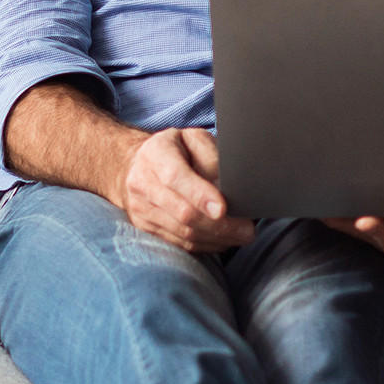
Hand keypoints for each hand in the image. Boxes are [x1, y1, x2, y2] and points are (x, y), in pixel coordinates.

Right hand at [117, 127, 253, 252]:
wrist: (136, 165)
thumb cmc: (174, 150)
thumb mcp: (194, 139)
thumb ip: (210, 157)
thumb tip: (227, 186)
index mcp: (156, 154)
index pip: (176, 177)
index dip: (200, 195)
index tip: (223, 209)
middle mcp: (143, 182)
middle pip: (182, 212)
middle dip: (219, 225)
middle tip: (247, 229)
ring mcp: (141, 208)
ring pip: (183, 232)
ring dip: (216, 238)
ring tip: (241, 236)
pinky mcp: (145, 227)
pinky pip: (179, 242)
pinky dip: (205, 244)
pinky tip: (223, 240)